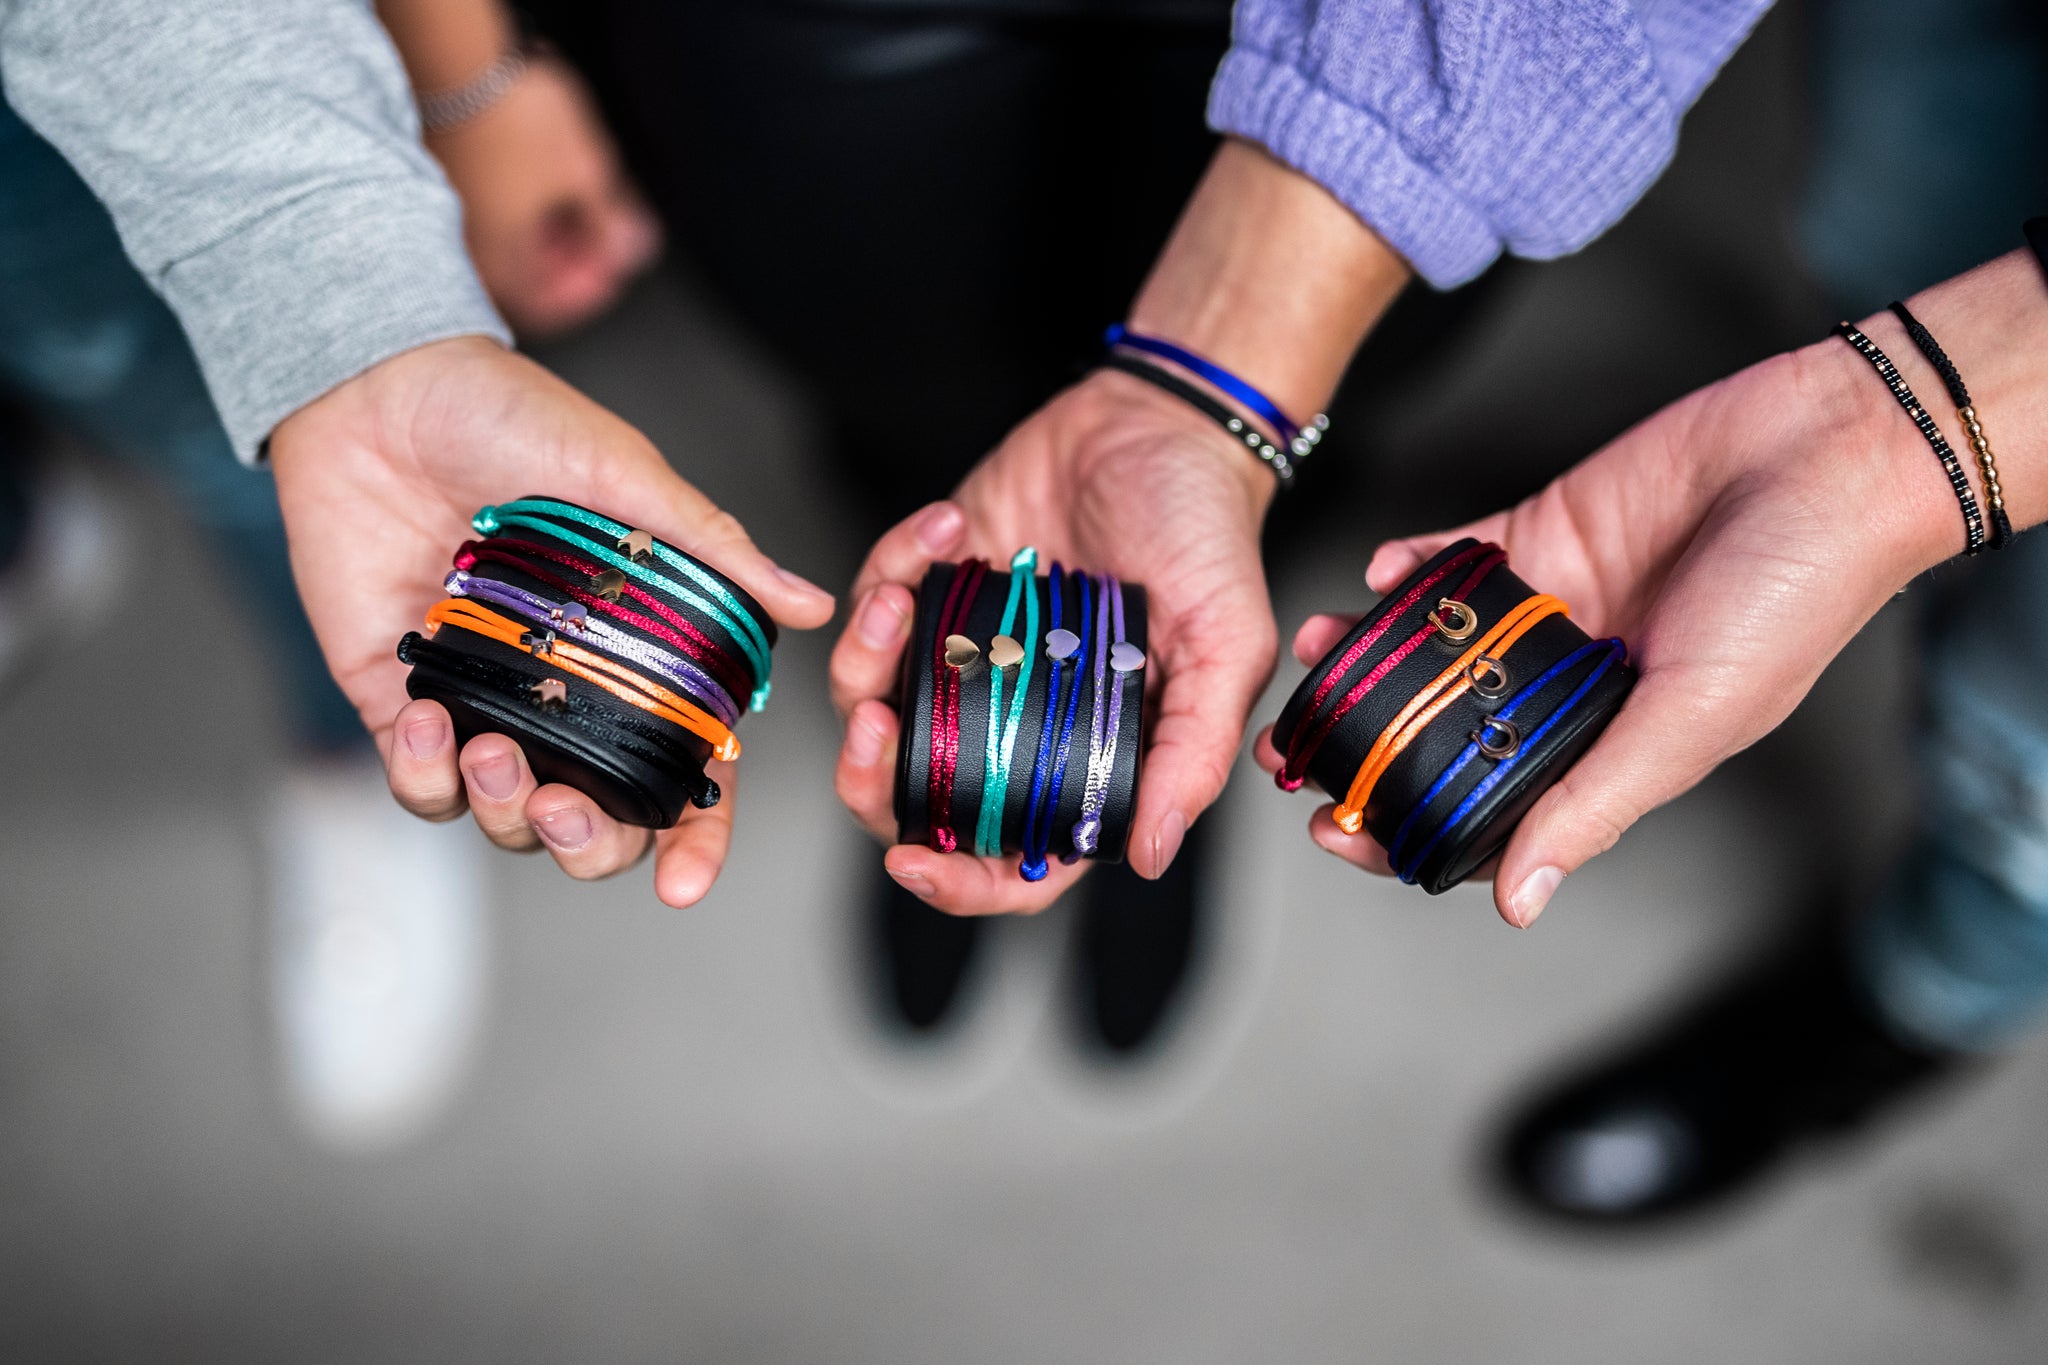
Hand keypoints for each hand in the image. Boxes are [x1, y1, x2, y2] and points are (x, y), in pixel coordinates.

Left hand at [269, 336, 835, 905]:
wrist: (378, 385)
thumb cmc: (510, 415)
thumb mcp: (627, 476)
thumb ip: (714, 550)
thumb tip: (813, 606)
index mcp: (642, 655)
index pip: (688, 771)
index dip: (696, 838)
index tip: (683, 883)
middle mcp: (572, 693)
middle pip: (600, 821)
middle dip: (590, 845)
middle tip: (567, 811)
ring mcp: (489, 701)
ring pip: (508, 819)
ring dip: (504, 810)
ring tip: (486, 747)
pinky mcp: (406, 697)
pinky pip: (417, 781)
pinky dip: (422, 774)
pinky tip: (426, 715)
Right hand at [426, 54, 659, 337]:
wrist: (458, 61)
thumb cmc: (513, 116)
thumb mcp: (586, 172)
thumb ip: (612, 221)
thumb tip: (629, 244)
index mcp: (501, 263)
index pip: (549, 307)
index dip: (589, 291)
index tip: (614, 268)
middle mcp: (469, 249)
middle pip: (530, 275)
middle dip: (577, 256)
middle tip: (607, 234)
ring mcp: (454, 216)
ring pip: (512, 242)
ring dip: (554, 230)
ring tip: (585, 201)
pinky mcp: (448, 183)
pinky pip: (492, 211)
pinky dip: (526, 205)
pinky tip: (547, 179)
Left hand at [829, 368, 1279, 913]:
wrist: (1160, 424)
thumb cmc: (1207, 537)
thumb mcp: (1226, 647)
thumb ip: (1192, 756)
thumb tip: (1147, 856)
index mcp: (1085, 758)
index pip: (1014, 859)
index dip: (960, 881)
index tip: (913, 862)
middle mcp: (1015, 721)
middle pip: (918, 797)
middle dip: (873, 778)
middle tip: (874, 725)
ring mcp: (966, 658)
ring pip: (876, 706)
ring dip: (864, 665)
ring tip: (896, 604)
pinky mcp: (932, 590)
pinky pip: (874, 605)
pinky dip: (890, 568)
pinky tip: (945, 529)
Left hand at [1260, 254, 2047, 927]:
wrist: (1830, 452)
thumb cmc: (1797, 594)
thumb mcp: (1693, 718)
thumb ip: (1596, 803)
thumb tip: (1521, 902)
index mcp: (1610, 742)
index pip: (1493, 808)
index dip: (1414, 826)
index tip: (1339, 831)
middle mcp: (1570, 683)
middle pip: (1443, 727)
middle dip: (1364, 740)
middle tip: (1289, 746)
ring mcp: (1551, 608)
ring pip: (1434, 642)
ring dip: (1370, 650)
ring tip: (1318, 651)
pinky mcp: (1543, 530)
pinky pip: (1455, 557)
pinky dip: (1408, 567)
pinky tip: (1378, 573)